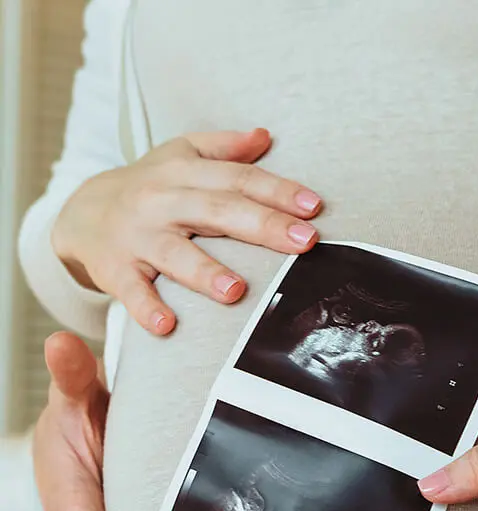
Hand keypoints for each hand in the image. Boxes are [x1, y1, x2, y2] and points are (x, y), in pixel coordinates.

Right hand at [52, 128, 321, 334]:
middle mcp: (162, 201)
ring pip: (175, 253)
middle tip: (304, 242)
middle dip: (263, 226)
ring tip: (236, 289)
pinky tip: (166, 324)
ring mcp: (138, 236)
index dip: (278, 192)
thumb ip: (224, 148)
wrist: (81, 213)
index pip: (239, 180)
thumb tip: (265, 136)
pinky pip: (131, 290)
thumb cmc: (149, 188)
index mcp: (185, 174)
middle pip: (217, 212)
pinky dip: (146, 307)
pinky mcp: (115, 269)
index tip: (314, 208)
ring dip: (205, 272)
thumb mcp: (180, 157)